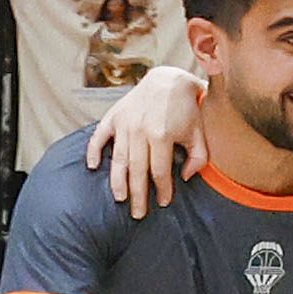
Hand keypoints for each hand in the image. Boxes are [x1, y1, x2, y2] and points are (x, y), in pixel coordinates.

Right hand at [91, 60, 209, 215]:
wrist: (168, 79)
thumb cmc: (188, 108)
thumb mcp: (199, 131)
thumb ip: (198, 156)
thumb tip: (185, 177)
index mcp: (162, 135)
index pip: (160, 170)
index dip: (162, 189)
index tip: (163, 203)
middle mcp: (140, 131)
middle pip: (137, 170)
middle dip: (138, 194)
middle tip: (138, 214)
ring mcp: (124, 124)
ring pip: (118, 159)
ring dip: (117, 180)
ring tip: (120, 198)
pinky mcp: (113, 117)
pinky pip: (98, 137)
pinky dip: (94, 152)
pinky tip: (92, 167)